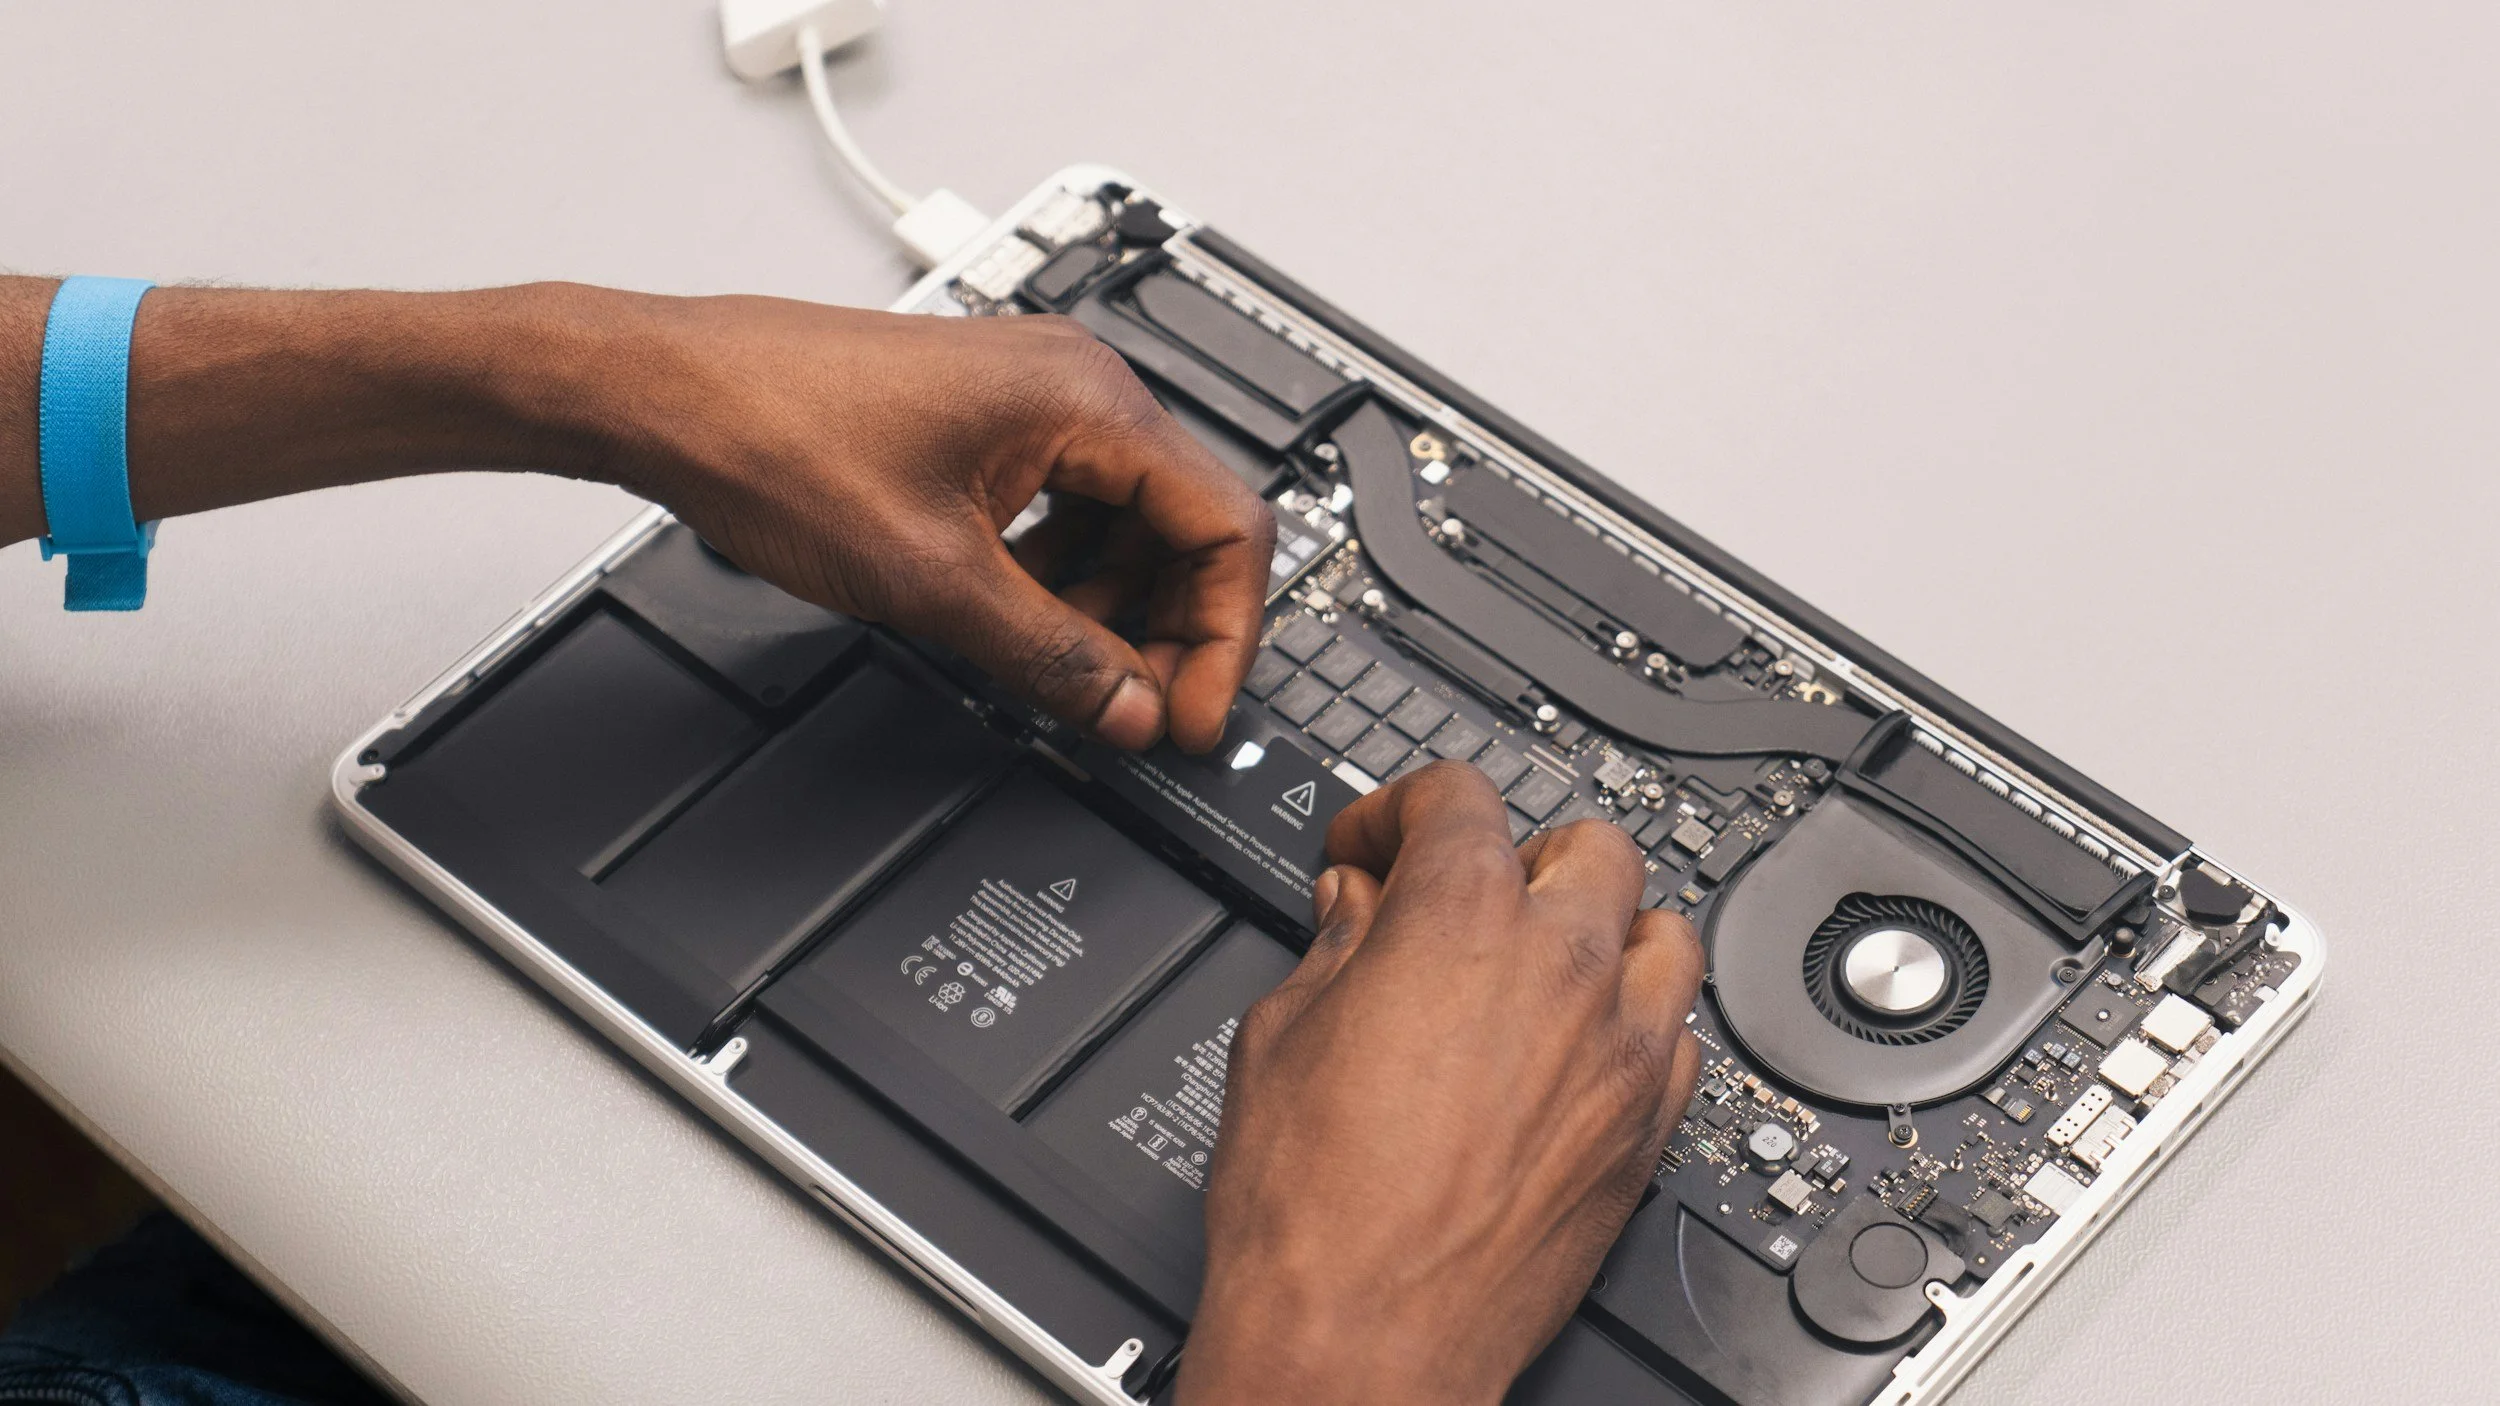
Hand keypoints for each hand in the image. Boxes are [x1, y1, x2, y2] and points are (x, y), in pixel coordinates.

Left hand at [589, 293, 1271, 751]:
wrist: (667, 395)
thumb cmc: (771, 437)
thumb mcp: (934, 582)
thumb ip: (1052, 656)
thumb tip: (1131, 709)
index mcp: (1088, 400)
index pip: (1227, 524)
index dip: (1224, 635)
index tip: (1193, 711)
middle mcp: (1075, 388)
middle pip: (1185, 526)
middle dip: (1171, 630)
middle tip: (1134, 711)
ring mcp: (1032, 405)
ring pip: (1127, 525)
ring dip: (1111, 610)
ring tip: (1063, 674)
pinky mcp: (989, 428)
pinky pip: (1068, 511)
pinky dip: (1061, 579)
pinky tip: (1019, 626)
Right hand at [1178, 763, 1705, 1405]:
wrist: (1363, 1343)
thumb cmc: (1314, 1215)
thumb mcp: (1278, 1038)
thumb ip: (1332, 946)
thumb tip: (1354, 909)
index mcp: (1461, 921)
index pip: (1460, 796)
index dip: (1400, 809)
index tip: (1373, 848)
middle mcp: (1562, 971)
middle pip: (1590, 845)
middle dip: (1519, 855)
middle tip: (1462, 896)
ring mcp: (1620, 1053)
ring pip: (1664, 932)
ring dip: (1604, 929)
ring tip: (1543, 962)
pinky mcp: (1649, 1132)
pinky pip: (1678, 1037)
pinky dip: (1636, 1024)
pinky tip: (1579, 1048)